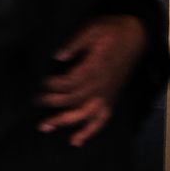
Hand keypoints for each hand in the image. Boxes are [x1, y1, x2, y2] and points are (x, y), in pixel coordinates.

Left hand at [37, 14, 147, 146]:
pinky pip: (101, 120)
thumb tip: (58, 56)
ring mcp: (107, 95)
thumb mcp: (91, 29)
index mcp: (96, 67)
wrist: (135, 36)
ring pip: (85, 114)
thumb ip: (74, 43)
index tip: (39, 84)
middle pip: (73, 99)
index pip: (71, 82)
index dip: (53, 85)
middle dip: (52, 102)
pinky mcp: (110, 99)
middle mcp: (101, 85)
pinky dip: (89, 132)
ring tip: (45, 127)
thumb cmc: (110, 31)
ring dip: (65, 122)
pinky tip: (75, 141)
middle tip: (34, 101)